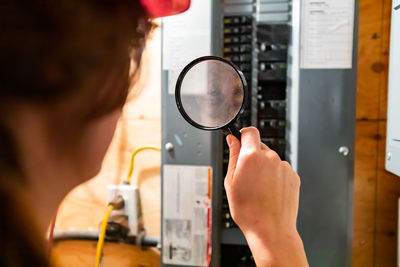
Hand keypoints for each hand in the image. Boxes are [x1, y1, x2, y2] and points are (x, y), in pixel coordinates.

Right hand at [224, 127, 307, 266]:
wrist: (270, 229)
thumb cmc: (248, 210)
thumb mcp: (231, 181)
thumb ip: (233, 156)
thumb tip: (232, 140)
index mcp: (252, 156)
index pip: (250, 131)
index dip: (243, 134)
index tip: (240, 140)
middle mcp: (270, 157)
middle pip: (260, 147)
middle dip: (252, 156)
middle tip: (246, 175)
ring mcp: (284, 167)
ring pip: (271, 159)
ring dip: (264, 167)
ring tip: (259, 188)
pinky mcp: (293, 176)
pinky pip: (281, 170)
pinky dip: (275, 176)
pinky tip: (269, 191)